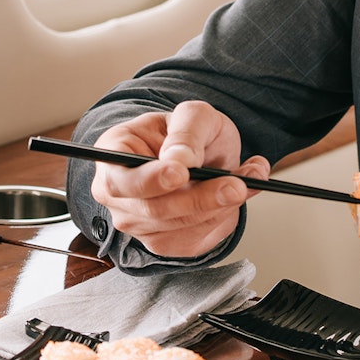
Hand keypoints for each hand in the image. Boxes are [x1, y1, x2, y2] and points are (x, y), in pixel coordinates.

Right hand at [88, 100, 269, 257]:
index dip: (150, 181)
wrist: (201, 155)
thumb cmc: (187, 133)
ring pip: (180, 227)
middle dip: (201, 198)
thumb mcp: (193, 115)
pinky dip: (223, 218)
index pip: (120, 180)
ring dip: (221, 207)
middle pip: (155, 209)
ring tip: (247, 179)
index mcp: (112, 157)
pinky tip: (235, 196)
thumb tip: (179, 160)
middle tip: (236, 184)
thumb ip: (186, 132)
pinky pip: (196, 239)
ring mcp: (139, 225)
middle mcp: (118, 198)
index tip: (181, 173)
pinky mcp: (166, 243)